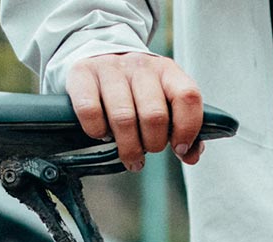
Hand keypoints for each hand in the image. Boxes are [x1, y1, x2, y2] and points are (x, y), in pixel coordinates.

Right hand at [66, 51, 206, 170]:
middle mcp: (140, 65)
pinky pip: (90, 111)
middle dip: (153, 144)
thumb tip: (190, 155)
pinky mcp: (81, 74)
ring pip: (123, 118)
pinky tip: (102, 133)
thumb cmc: (136, 89)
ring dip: (128, 146)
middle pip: (154, 115)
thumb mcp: (164, 100)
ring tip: (129, 154)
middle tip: (147, 149)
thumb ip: (182, 127)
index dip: (187, 128)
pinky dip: (97, 131)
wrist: (99, 56)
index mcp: (167, 71)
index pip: (187, 97)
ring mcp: (110, 68)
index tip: (179, 147)